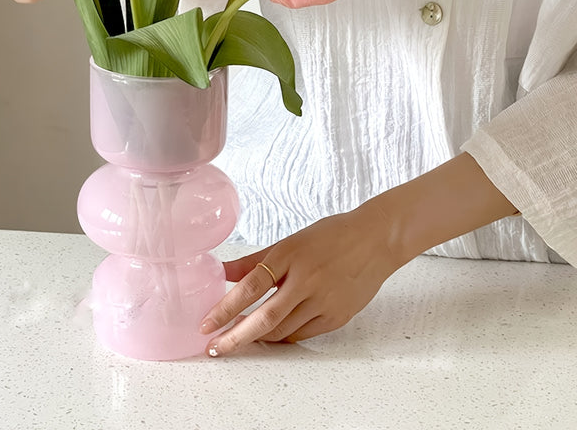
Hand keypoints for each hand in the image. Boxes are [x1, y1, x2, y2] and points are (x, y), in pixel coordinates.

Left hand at [200, 153, 517, 356]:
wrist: (376, 241)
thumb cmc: (331, 236)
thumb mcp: (290, 241)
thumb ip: (256, 259)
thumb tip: (222, 271)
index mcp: (291, 255)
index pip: (252, 285)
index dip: (226, 307)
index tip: (207, 322)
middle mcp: (307, 280)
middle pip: (266, 317)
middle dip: (236, 337)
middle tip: (215, 347)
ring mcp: (324, 301)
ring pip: (283, 331)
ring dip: (257, 338)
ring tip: (237, 339)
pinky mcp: (337, 317)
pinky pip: (302, 334)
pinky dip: (282, 336)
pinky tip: (268, 335)